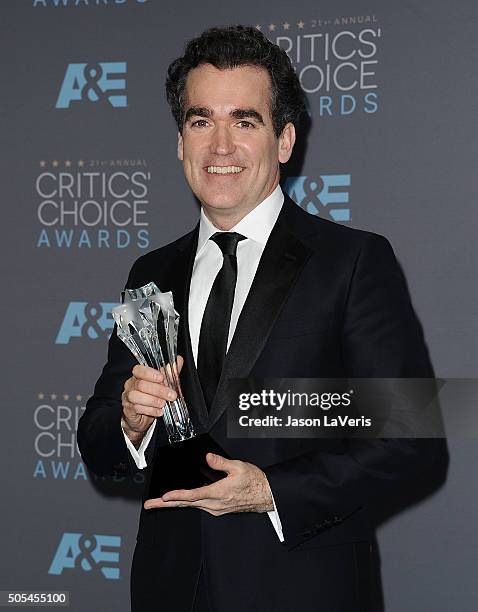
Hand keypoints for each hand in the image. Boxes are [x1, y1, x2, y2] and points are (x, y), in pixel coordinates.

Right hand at [121, 357, 183, 441]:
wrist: (143, 417)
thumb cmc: (152, 397)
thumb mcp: (163, 384)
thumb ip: (170, 373)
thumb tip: (178, 360)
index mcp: (138, 376)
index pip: (138, 370)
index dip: (149, 373)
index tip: (161, 378)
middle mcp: (131, 385)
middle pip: (140, 384)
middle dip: (158, 390)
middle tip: (171, 395)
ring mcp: (127, 397)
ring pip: (136, 396)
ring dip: (153, 400)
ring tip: (163, 403)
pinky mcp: (128, 409)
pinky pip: (136, 408)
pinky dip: (150, 410)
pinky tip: (159, 411)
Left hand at [144, 453, 273, 514]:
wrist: (265, 495)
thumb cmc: (254, 481)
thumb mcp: (238, 467)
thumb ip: (221, 462)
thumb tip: (208, 457)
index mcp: (218, 493)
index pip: (192, 496)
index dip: (177, 495)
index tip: (164, 496)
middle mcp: (215, 504)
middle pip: (186, 504)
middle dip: (166, 504)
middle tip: (150, 504)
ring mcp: (216, 508)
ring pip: (190, 505)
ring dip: (174, 503)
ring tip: (160, 502)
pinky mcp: (218, 508)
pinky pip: (198, 505)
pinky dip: (186, 502)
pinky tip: (181, 498)